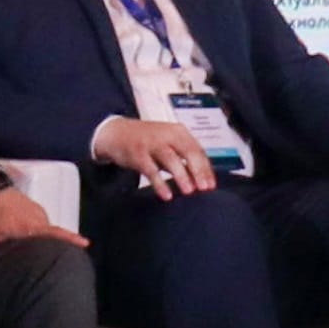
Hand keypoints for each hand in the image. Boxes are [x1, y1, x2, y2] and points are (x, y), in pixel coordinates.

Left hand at [0, 179, 63, 251]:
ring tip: (43, 252)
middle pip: (52, 234)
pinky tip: (33, 239)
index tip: (85, 243)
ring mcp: (38, 212)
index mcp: (29, 226)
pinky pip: (43, 223)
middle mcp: (38, 218)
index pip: (54, 233)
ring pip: (47, 229)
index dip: (70, 238)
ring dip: (45, 239)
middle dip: (57, 245)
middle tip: (58, 257)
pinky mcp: (35, 208)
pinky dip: (40, 232)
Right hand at [97, 114, 220, 197]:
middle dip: (198, 170)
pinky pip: (151, 169)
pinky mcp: (137, 154)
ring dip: (181, 176)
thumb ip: (183, 157)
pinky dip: (160, 183)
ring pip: (171, 159)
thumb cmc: (147, 140)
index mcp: (178, 132)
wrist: (117, 132)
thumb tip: (201, 177)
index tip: (211, 185)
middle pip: (188, 151)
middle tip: (205, 188)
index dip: (206, 168)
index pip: (197, 150)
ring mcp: (152, 143)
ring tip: (189, 191)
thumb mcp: (168, 143)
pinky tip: (167, 195)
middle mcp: (167, 135)